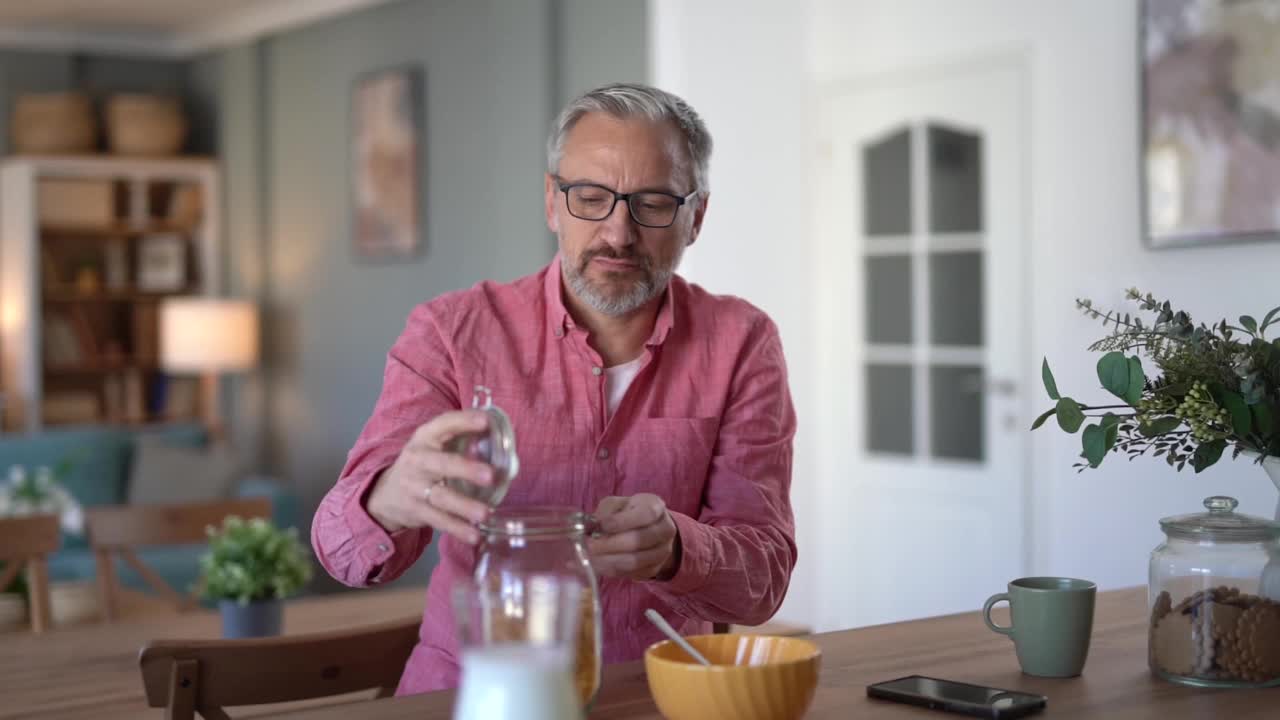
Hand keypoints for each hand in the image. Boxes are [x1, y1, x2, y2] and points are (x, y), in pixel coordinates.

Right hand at [364, 410, 493, 543]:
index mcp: (425, 437)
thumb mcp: (433, 446)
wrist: (385, 494)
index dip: (464, 421)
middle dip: (466, 469)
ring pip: (441, 497)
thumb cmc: (422, 465)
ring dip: (465, 506)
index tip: (486, 421)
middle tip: (490, 476)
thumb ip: (461, 441)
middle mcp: (418, 460)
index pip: (444, 424)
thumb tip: (504, 446)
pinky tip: (474, 535)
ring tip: (486, 513)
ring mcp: (414, 486)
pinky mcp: (415, 510)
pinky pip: (439, 520)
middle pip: (442, 464)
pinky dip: (457, 529)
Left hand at [587, 494, 680, 579]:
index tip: (600, 526)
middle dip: (610, 545)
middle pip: (638, 541)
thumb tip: (592, 528)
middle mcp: (665, 529)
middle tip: (589, 546)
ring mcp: (662, 551)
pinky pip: (631, 573)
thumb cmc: (627, 513)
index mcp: (655, 507)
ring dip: (608, 561)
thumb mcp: (616, 504)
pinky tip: (595, 566)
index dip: (621, 522)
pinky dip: (611, 570)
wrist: (646, 529)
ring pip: (635, 561)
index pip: (644, 515)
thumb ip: (606, 512)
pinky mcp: (654, 569)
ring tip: (588, 558)